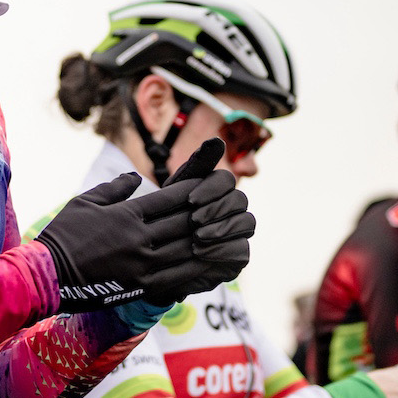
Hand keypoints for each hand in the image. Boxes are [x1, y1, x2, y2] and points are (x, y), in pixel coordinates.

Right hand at [36, 139, 255, 311]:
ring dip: (212, 242)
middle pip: (186, 221)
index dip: (195, 191)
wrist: (48, 275)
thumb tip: (137, 179)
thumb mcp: (86, 202)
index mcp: (127, 214)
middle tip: (230, 208)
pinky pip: (179, 276)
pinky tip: (215, 265)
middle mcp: (139, 237)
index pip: (172, 197)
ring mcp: (142, 263)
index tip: (212, 185)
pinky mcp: (141, 285)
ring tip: (231, 236)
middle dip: (210, 213)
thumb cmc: (63, 235)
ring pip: (189, 249)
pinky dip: (200, 269)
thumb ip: (115, 190)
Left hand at [143, 141, 255, 303]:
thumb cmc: (160, 219)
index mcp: (217, 189)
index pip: (226, 180)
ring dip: (222, 228)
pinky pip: (242, 250)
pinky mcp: (237, 257)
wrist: (151, 257)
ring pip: (246, 223)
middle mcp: (233, 208)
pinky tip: (201, 253)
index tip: (190, 200)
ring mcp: (238, 233)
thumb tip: (217, 140)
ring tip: (197, 237)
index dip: (212, 189)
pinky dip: (222, 250)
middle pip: (239, 200)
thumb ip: (196, 165)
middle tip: (193, 220)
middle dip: (217, 209)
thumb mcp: (173, 192)